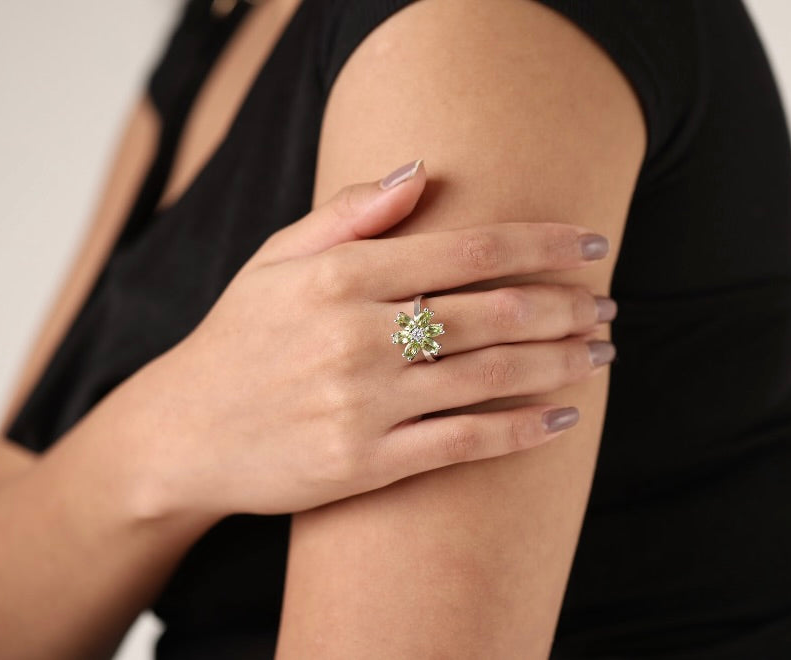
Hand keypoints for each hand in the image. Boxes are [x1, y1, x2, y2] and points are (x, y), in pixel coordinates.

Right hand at [131, 160, 617, 517]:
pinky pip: (464, 443)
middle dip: (566, 305)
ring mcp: (362, 403)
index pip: (466, 250)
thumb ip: (348, 213)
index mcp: (338, 276)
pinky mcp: (364, 463)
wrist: (181, 433)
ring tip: (602, 352)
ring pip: (489, 375)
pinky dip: (523, 430)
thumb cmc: (240, 337)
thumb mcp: (278, 258)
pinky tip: (565, 417)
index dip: (542, 245)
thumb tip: (421, 173)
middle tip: (609, 304)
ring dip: (560, 362)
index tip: (593, 244)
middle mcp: (354, 335)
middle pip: (492, 311)